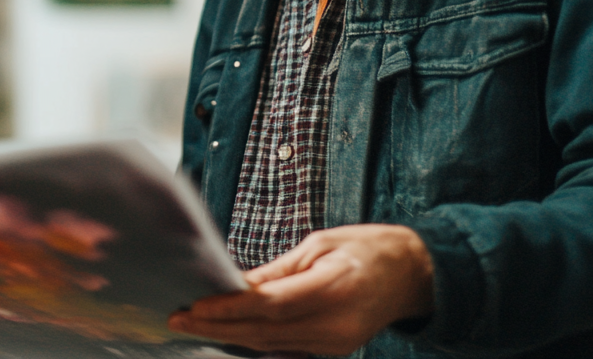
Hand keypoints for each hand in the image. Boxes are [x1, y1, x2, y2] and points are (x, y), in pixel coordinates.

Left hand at [168, 224, 433, 355]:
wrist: (414, 274)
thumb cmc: (368, 248)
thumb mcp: (320, 244)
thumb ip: (277, 270)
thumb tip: (236, 284)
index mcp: (335, 287)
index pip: (271, 306)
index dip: (230, 308)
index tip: (195, 305)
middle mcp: (336, 324)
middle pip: (265, 332)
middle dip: (217, 327)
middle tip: (177, 319)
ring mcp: (337, 343)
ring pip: (272, 345)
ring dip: (230, 336)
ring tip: (192, 324)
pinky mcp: (336, 350)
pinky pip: (286, 347)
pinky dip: (254, 338)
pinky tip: (227, 330)